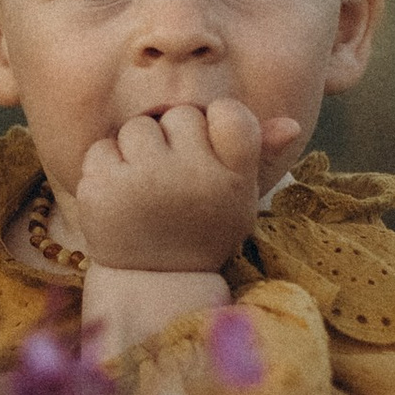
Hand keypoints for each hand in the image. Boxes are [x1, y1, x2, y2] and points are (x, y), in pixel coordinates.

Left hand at [73, 101, 296, 276]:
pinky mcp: (102, 190)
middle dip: (173, 139)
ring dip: (137, 150)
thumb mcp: (238, 200)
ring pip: (137, 127)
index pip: (230, 112)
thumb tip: (293, 124)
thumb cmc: (199, 229)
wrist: (153, 282)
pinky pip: (101, 149)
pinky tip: (119, 197)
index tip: (210, 149)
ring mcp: (145, 182)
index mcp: (233, 178)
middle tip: (174, 180)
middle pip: (179, 115)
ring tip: (146, 188)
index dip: (215, 122)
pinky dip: (106, 167)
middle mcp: (193, 177)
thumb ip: (261, 156)